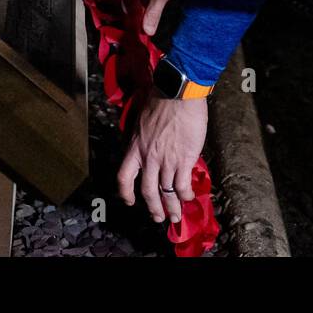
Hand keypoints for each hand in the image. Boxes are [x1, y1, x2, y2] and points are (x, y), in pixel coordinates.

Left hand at [117, 93, 208, 222]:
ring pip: (166, 192)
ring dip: (172, 207)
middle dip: (154, 208)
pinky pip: (182, 184)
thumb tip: (153, 146)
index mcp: (135, 148)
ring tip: (176, 216)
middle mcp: (148, 158)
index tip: (130, 201)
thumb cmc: (161, 100)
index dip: (126, 193)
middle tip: (159, 217)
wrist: (177, 94)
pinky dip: (186, 194)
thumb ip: (145, 139)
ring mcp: (166, 160)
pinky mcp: (184, 159)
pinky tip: (189, 197)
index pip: (124, 177)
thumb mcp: (143, 122)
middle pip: (148, 192)